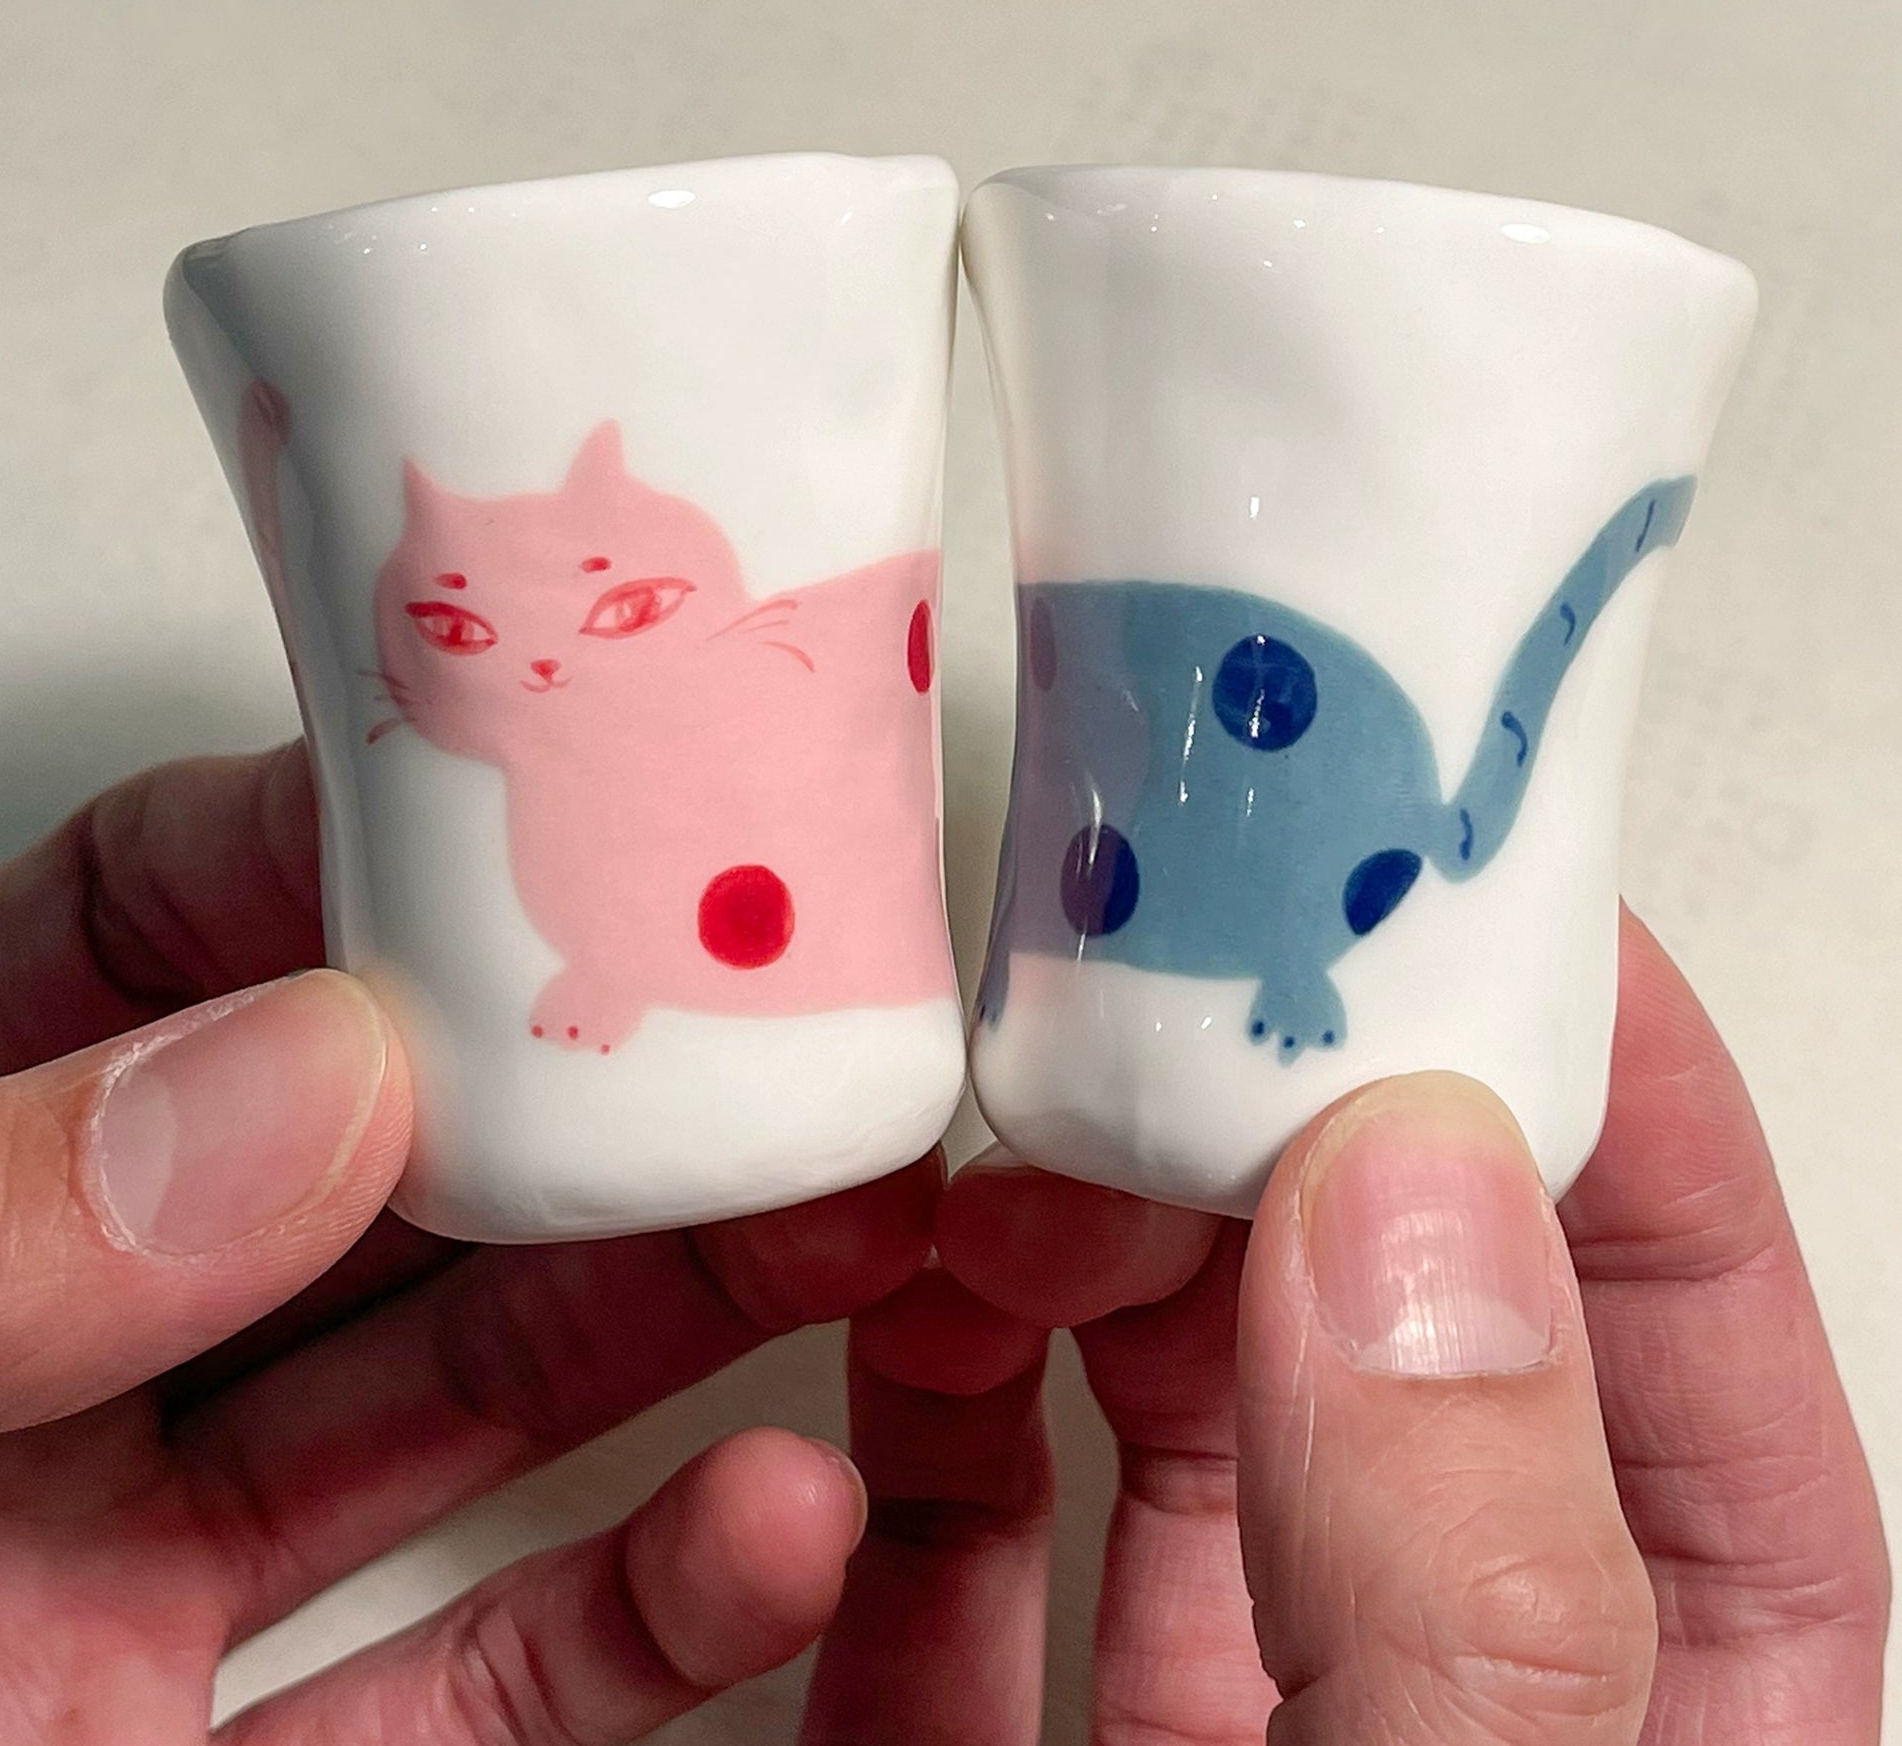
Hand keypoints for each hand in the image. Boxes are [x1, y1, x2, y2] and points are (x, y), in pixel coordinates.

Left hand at [0, 742, 935, 1743]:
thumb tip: (297, 1078)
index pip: (140, 941)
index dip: (352, 860)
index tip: (555, 818)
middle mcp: (23, 1387)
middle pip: (368, 1169)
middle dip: (596, 1093)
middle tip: (784, 1029)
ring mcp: (126, 1601)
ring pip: (462, 1408)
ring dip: (678, 1321)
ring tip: (847, 1223)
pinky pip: (471, 1693)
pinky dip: (649, 1614)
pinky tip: (771, 1524)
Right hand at [814, 908, 1888, 1742]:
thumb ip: (1458, 1593)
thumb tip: (1413, 1204)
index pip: (1701, 1391)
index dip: (1629, 1131)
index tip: (1501, 927)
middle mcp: (1426, 1716)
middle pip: (1402, 1351)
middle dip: (1285, 1155)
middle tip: (1174, 1019)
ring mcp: (1215, 1742)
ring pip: (1184, 1423)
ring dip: (1084, 1256)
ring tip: (1007, 1179)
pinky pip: (967, 1555)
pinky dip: (919, 1415)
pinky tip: (890, 1331)